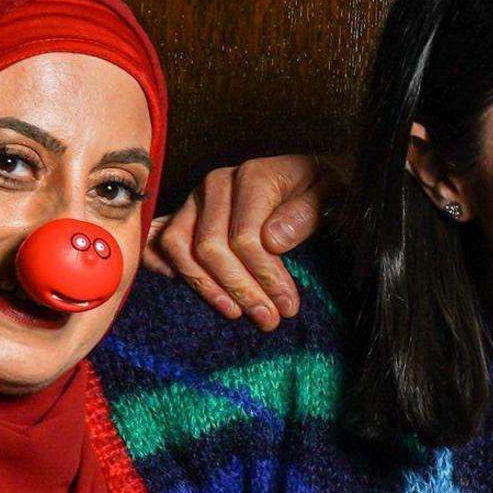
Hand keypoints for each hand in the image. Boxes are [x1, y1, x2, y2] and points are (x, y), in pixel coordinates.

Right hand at [145, 154, 343, 325]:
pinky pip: (159, 237)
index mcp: (253, 176)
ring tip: (235, 313)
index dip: (264, 277)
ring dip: (205, 286)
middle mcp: (217, 184)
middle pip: (210, 247)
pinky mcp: (186, 212)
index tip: (287, 306)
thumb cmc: (324, 186)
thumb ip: (305, 214)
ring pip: (180, 247)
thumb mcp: (332, 194)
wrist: (311, 173)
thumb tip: (273, 241)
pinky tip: (178, 284)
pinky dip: (161, 261)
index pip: (245, 237)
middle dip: (240, 289)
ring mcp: (197, 198)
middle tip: (267, 319)